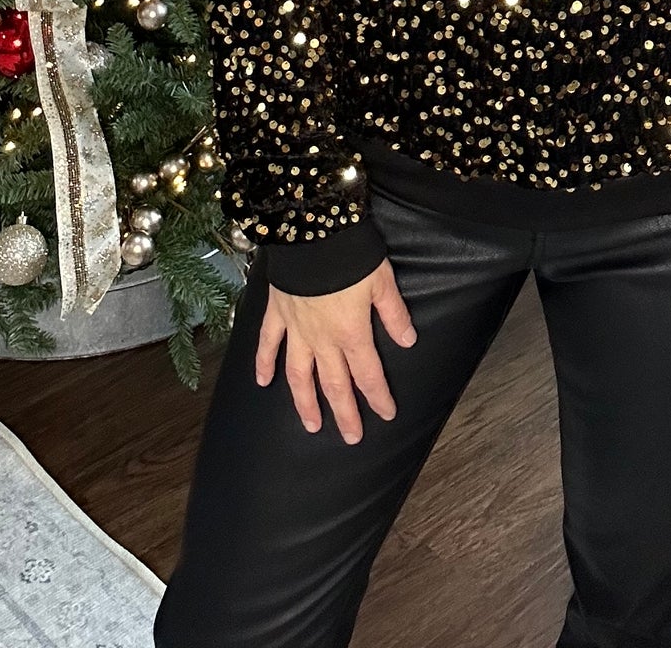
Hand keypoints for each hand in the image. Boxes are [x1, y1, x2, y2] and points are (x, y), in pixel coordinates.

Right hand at [256, 256, 417, 444]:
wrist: (310, 232)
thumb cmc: (351, 255)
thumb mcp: (382, 281)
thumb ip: (394, 314)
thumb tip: (408, 341)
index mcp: (352, 332)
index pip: (368, 374)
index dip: (378, 396)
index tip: (386, 414)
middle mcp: (322, 339)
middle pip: (334, 384)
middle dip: (345, 413)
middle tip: (351, 437)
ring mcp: (296, 329)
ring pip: (299, 375)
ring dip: (305, 402)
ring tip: (311, 425)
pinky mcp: (277, 314)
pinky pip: (268, 344)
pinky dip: (264, 364)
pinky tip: (262, 382)